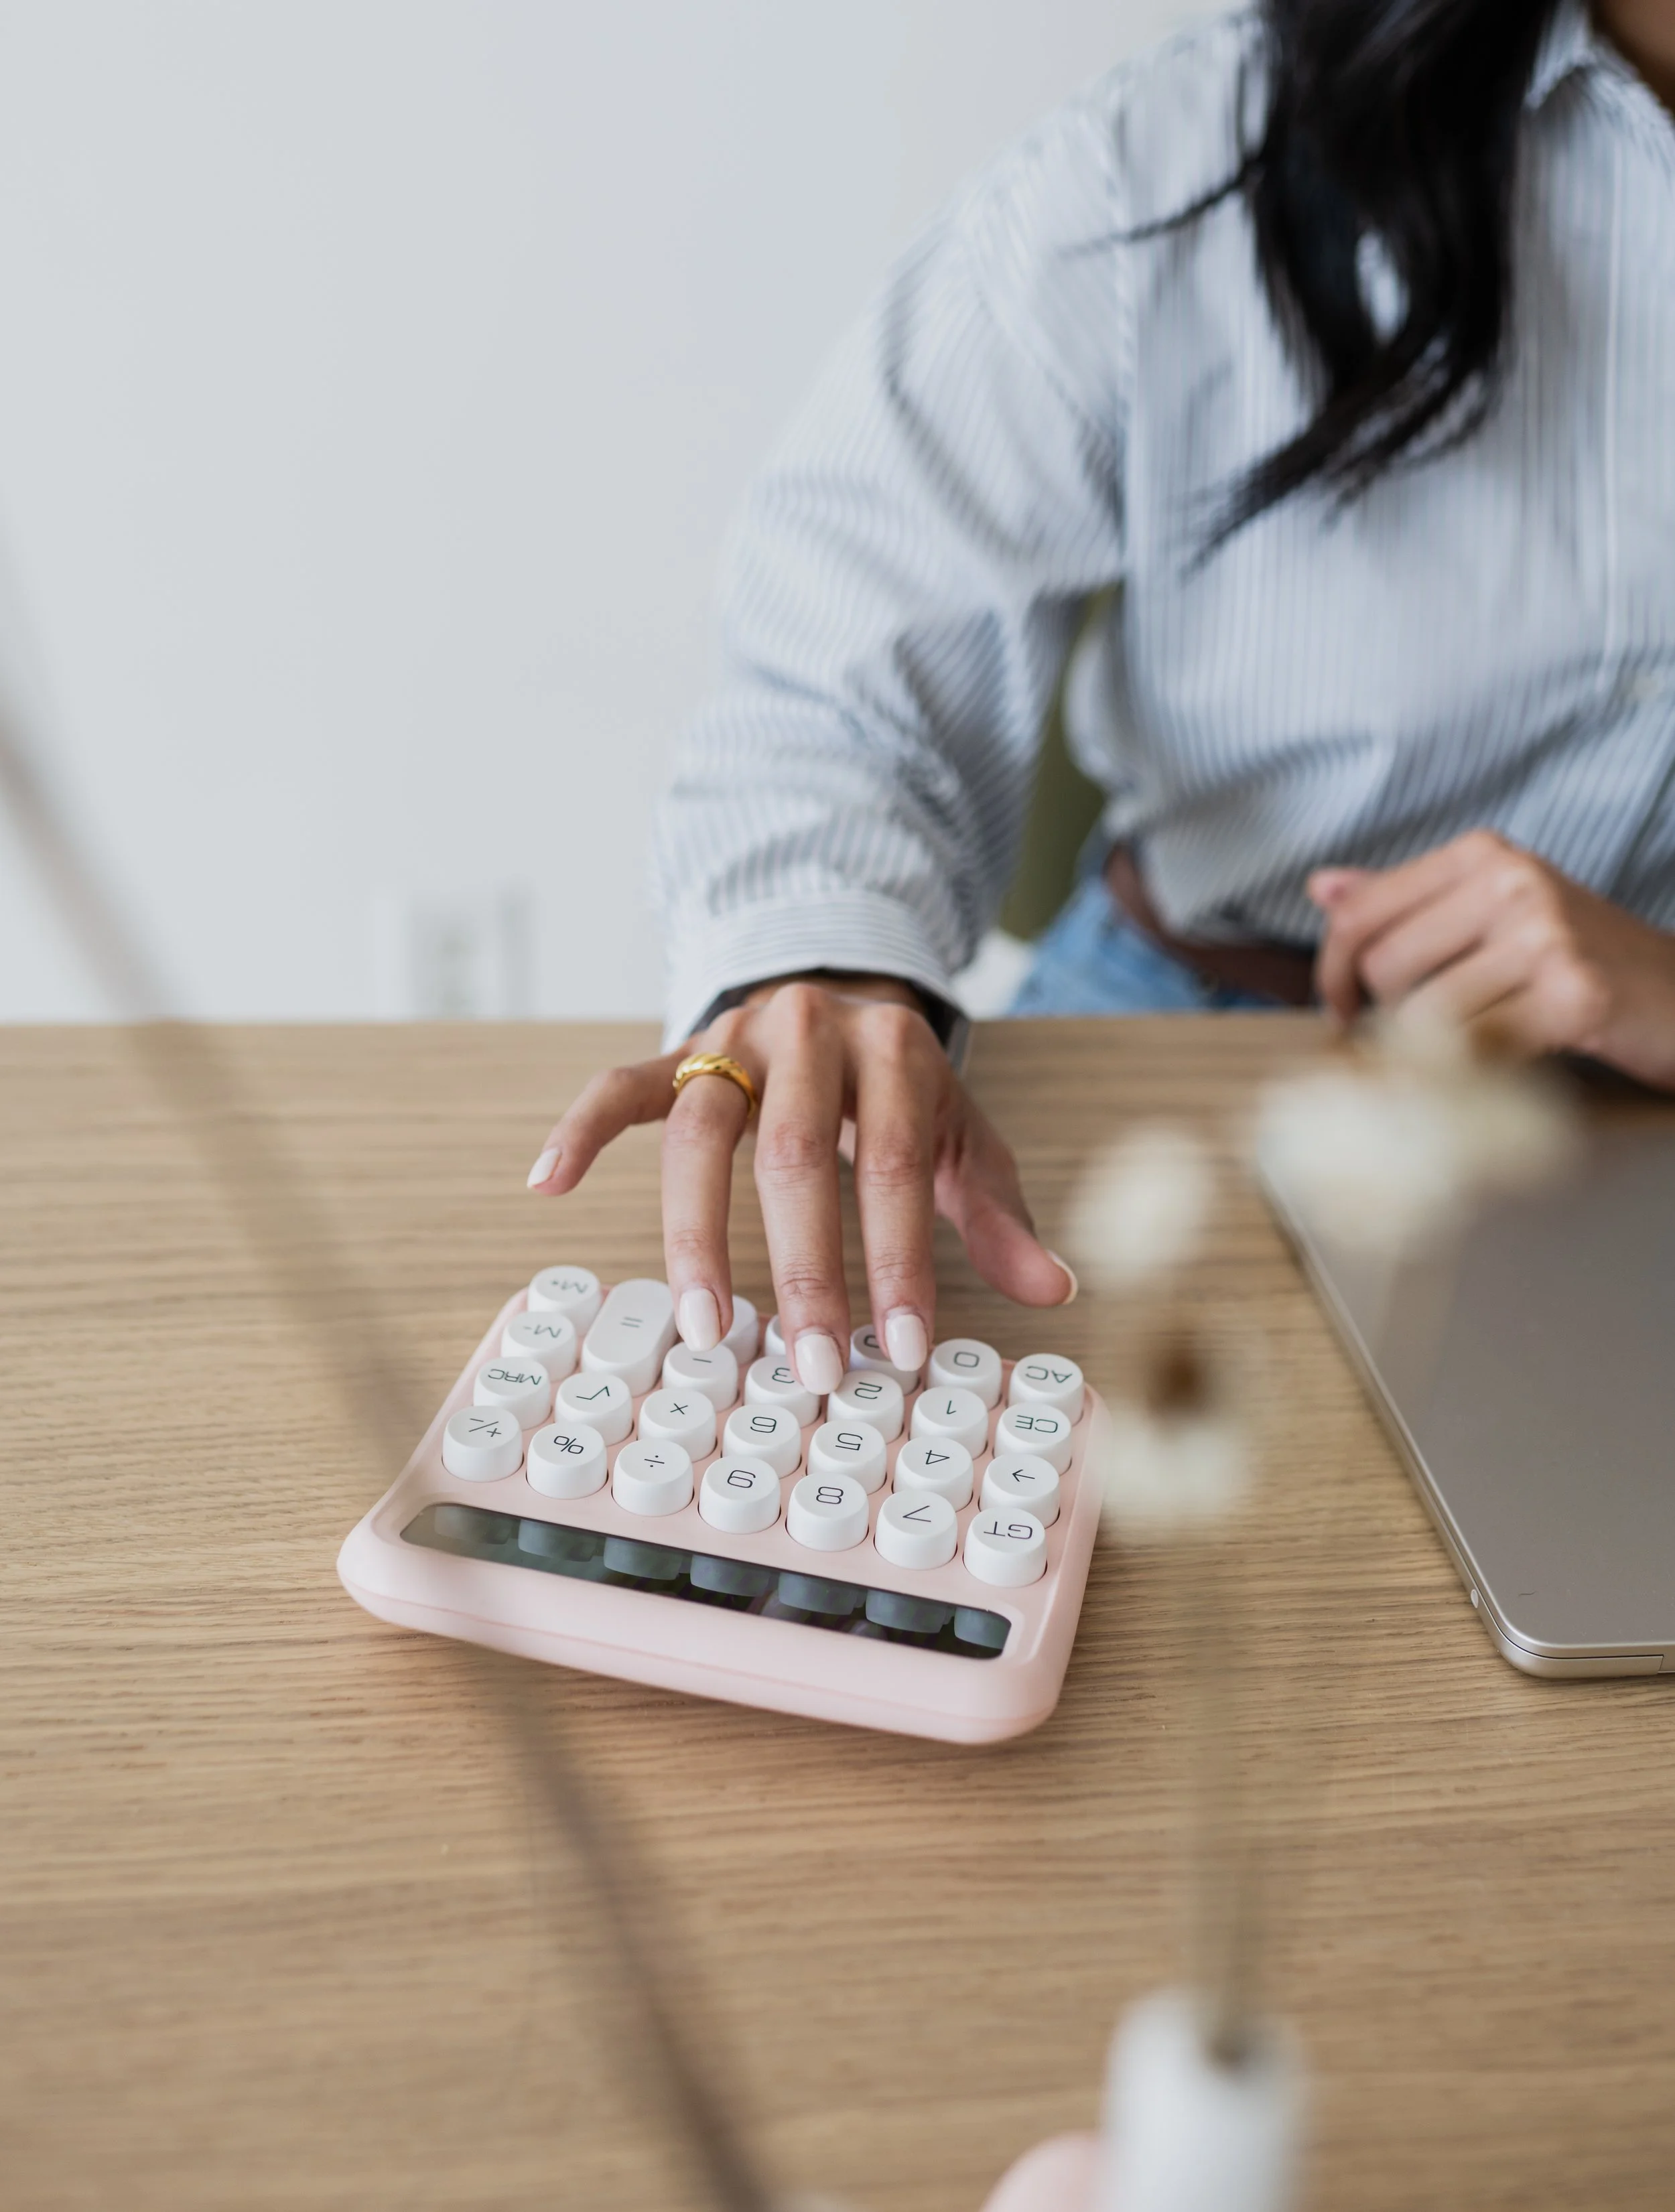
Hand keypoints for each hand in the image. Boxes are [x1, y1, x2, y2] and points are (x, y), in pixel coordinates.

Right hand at [524, 976, 1075, 1389]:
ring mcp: (734, 1038)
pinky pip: (617, 1085)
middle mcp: (810, 1032)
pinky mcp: (677, 1050)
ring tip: (704, 1329)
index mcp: (894, 1050)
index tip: (904, 1347)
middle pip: (794, 1158)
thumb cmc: (902, 1090)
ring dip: (697, 1237)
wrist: (844, 993)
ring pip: (701, 1135)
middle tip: (812, 1365)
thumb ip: (998, 1213)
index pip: (893, 1165)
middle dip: (804, 1271)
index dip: (898, 1261)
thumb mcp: (964, 1138)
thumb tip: (1055, 1290)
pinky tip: (548, 1184)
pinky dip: (579, 1130)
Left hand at [1310, 830, 1674, 1088]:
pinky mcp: (1573, 995)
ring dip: (1438, 1050)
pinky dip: (1476, 1071)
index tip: (1343, 1008)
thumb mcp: (1496, 911)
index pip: (1360, 911)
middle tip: (1426, 1035)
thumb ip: (1408, 900)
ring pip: (1426, 1014)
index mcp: (1484, 854)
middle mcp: (1513, 881)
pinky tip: (1507, 1062)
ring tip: (1481, 1043)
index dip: (1333, 970)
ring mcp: (1546, 935)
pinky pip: (1477, 1048)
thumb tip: (1320, 888)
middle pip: (1384, 966)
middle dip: (1390, 1016)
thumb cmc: (1578, 960)